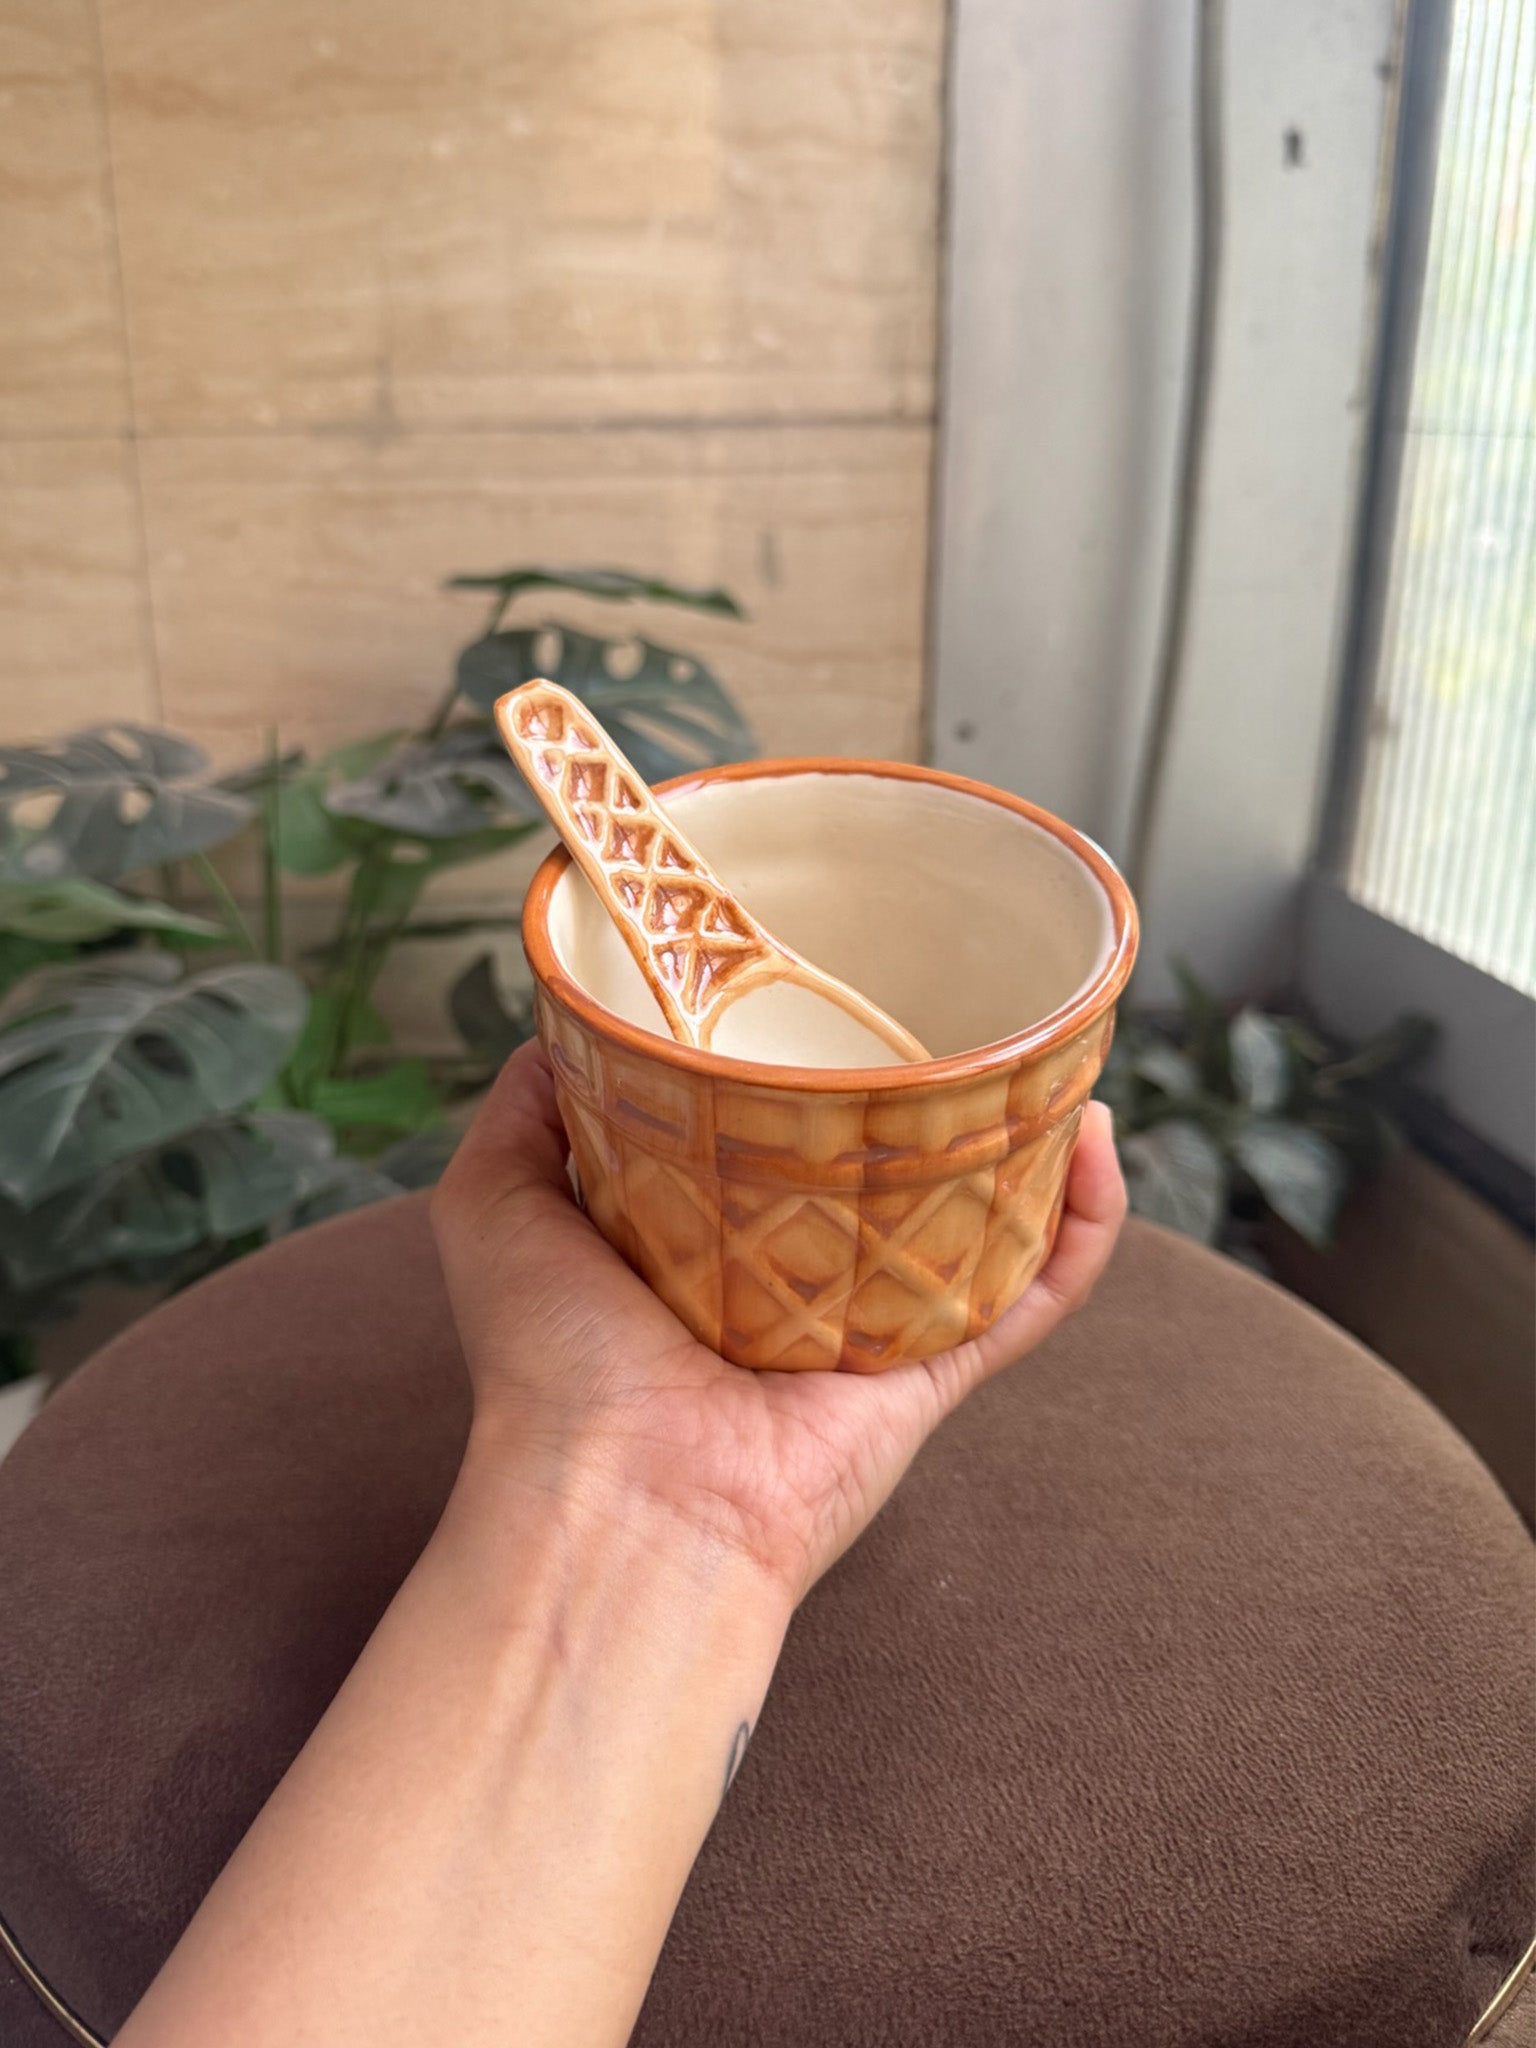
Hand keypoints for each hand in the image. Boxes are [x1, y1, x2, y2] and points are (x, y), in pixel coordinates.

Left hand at [432, 1041, 1125, 1602]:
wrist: (618, 1497)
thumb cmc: (548, 1360)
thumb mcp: (494, 1200)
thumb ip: (524, 1108)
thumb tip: (563, 1026)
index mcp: (710, 1236)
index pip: (782, 1138)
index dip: (816, 1067)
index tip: (843, 988)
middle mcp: (800, 1278)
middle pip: (894, 1172)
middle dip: (942, 1098)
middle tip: (971, 1014)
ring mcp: (874, 1328)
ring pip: (983, 1223)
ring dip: (1035, 1146)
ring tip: (1060, 1062)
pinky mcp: (933, 1375)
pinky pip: (1033, 1296)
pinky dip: (1082, 1226)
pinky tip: (1094, 1140)